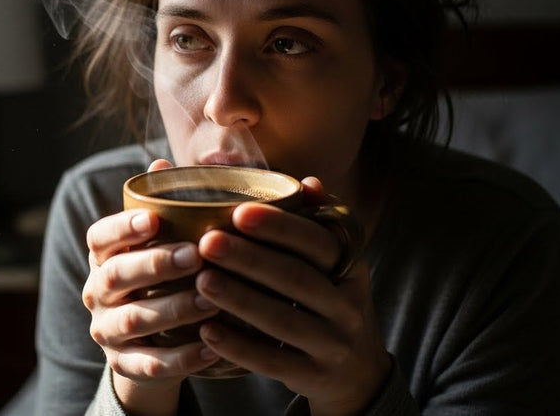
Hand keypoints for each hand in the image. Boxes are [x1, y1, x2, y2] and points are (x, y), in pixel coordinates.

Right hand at [81, 159, 221, 414]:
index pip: (100, 237)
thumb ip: (164, 206)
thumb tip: (163, 160)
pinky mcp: (124, 366)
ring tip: (211, 301)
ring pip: (133, 320)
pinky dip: (181, 359)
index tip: (153, 219)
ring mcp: (107, 331)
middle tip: (195, 256)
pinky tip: (212, 348)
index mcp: (103, 256)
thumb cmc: (163, 276)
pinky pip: (149, 365)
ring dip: (173, 310)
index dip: (122, 228)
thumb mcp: (161, 243)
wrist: (151, 343)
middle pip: (115, 276)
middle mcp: (97, 292)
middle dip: (155, 265)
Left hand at [195, 177, 390, 415]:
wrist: (358, 373)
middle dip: (250, 259)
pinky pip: (272, 361)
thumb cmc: (330, 302)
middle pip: (296, 279)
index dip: (279, 227)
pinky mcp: (313, 376)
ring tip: (201, 279)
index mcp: (350, 268)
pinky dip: (238, 346)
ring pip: (282, 320)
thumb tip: (307, 183)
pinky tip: (207, 330)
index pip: (318, 242)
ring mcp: (332, 344)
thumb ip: (317, 226)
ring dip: (239, 299)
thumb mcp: (336, 266)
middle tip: (207, 241)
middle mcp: (347, 306)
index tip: (238, 211)